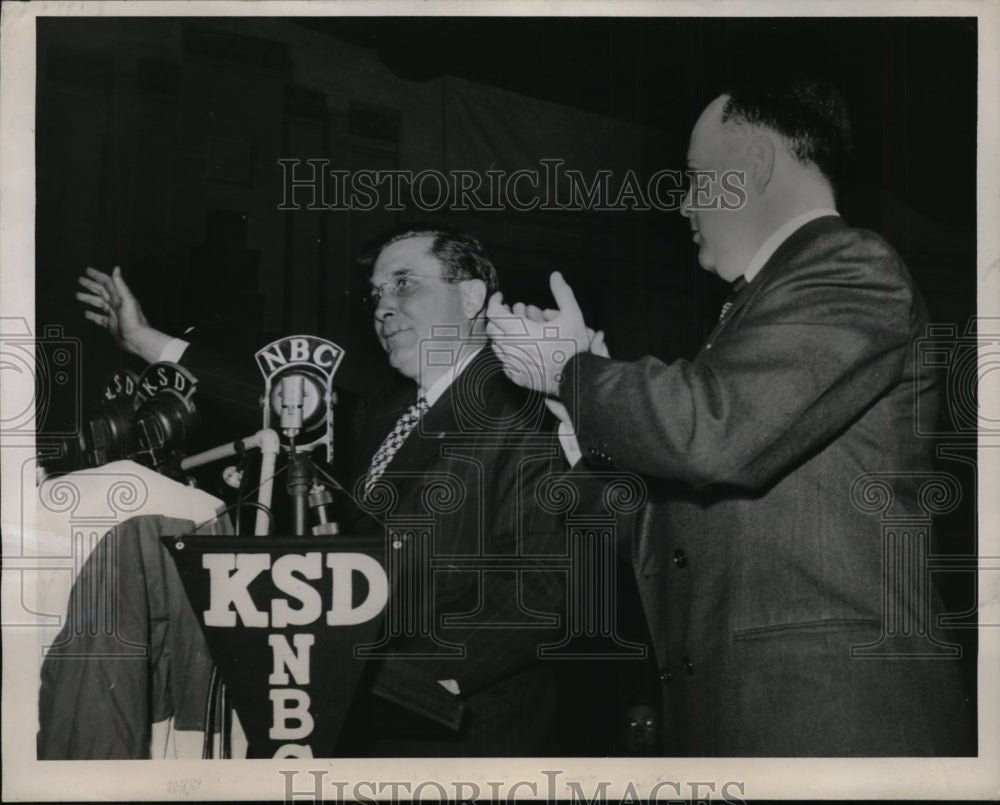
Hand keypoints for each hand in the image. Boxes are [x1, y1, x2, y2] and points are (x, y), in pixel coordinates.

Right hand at [76, 266, 170, 362]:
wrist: (137, 339)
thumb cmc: (134, 321)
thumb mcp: (127, 300)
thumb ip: (120, 285)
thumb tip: (116, 269)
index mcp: (119, 297)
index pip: (106, 282)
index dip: (97, 276)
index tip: (87, 271)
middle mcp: (116, 304)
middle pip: (100, 291)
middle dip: (90, 285)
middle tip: (80, 280)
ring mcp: (113, 314)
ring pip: (98, 303)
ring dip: (89, 298)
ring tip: (78, 295)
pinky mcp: (111, 324)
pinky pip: (100, 318)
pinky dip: (93, 315)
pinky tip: (86, 313)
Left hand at [486, 271, 590, 395]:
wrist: (577, 380)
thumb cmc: (574, 349)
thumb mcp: (572, 315)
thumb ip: (562, 293)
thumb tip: (555, 276)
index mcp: (519, 331)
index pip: (493, 312)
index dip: (495, 301)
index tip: (501, 298)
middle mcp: (511, 348)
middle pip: (492, 327)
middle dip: (501, 316)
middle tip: (515, 312)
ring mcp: (512, 364)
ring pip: (497, 345)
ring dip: (505, 333)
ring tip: (522, 329)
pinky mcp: (515, 376)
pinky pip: (504, 361)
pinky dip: (509, 351)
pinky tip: (523, 348)